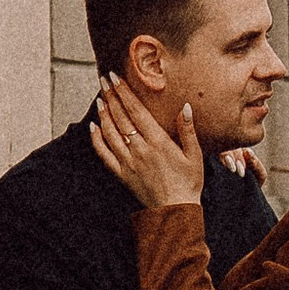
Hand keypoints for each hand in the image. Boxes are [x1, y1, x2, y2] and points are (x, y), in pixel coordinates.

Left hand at [90, 87, 205, 210]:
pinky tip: (93, 126)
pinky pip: (104, 154)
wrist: (176, 210)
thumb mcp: (195, 155)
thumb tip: (185, 106)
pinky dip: (96, 139)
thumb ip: (188, 130)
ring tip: (100, 98)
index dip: (124, 93)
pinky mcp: (122, 174)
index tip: (116, 78)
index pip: (136, 111)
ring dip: (103, 114)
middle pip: (121, 118)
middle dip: (111, 97)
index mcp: (158, 142)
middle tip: (104, 80)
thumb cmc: (189, 182)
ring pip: (110, 133)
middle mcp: (140, 150)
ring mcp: (129, 162)